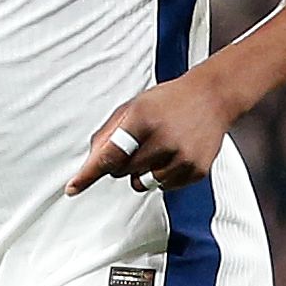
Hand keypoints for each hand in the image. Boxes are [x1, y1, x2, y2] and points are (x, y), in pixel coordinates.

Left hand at [67, 69, 241, 194]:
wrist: (212, 97)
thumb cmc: (168, 101)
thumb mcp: (134, 106)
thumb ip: (109, 133)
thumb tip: (91, 162)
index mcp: (143, 118)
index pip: (110, 153)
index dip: (90, 173)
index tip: (73, 187)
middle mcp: (163, 138)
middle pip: (123, 172)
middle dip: (121, 164)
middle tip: (138, 145)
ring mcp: (182, 156)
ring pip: (143, 184)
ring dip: (142, 173)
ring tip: (158, 150)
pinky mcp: (196, 170)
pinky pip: (165, 188)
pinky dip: (163, 176)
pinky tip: (174, 155)